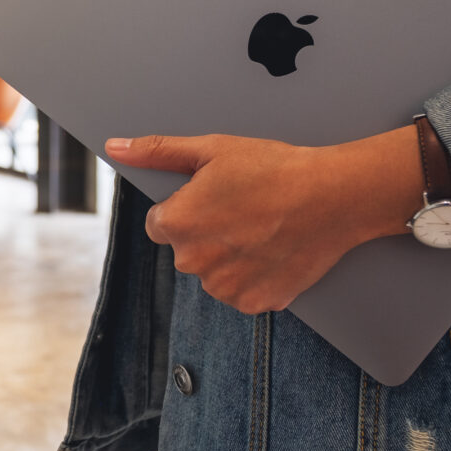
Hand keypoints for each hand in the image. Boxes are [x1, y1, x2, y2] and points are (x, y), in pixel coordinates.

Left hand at [105, 128, 430, 313]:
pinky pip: (242, 290)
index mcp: (177, 224)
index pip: (161, 224)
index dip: (188, 207)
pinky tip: (272, 249)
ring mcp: (225, 287)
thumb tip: (116, 147)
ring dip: (229, 256)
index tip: (217, 197)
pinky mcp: (255, 303)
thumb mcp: (211, 149)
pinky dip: (254, 275)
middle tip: (245, 208)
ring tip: (262, 227)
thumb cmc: (274, 168)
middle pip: (187, 249)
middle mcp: (194, 262)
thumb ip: (157, 152)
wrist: (334, 196)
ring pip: (214, 272)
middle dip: (207, 232)